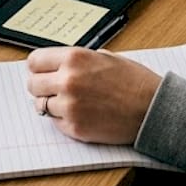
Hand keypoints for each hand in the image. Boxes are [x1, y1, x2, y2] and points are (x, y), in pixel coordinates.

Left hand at [26, 47, 160, 143]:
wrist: (152, 108)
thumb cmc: (134, 81)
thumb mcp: (105, 57)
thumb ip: (78, 60)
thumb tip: (56, 65)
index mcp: (74, 58)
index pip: (34, 61)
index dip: (38, 67)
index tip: (42, 71)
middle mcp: (67, 81)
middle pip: (33, 84)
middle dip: (41, 87)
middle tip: (53, 89)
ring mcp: (69, 106)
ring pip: (41, 106)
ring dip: (52, 104)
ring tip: (71, 102)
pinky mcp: (75, 128)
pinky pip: (55, 123)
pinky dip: (63, 119)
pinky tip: (81, 113)